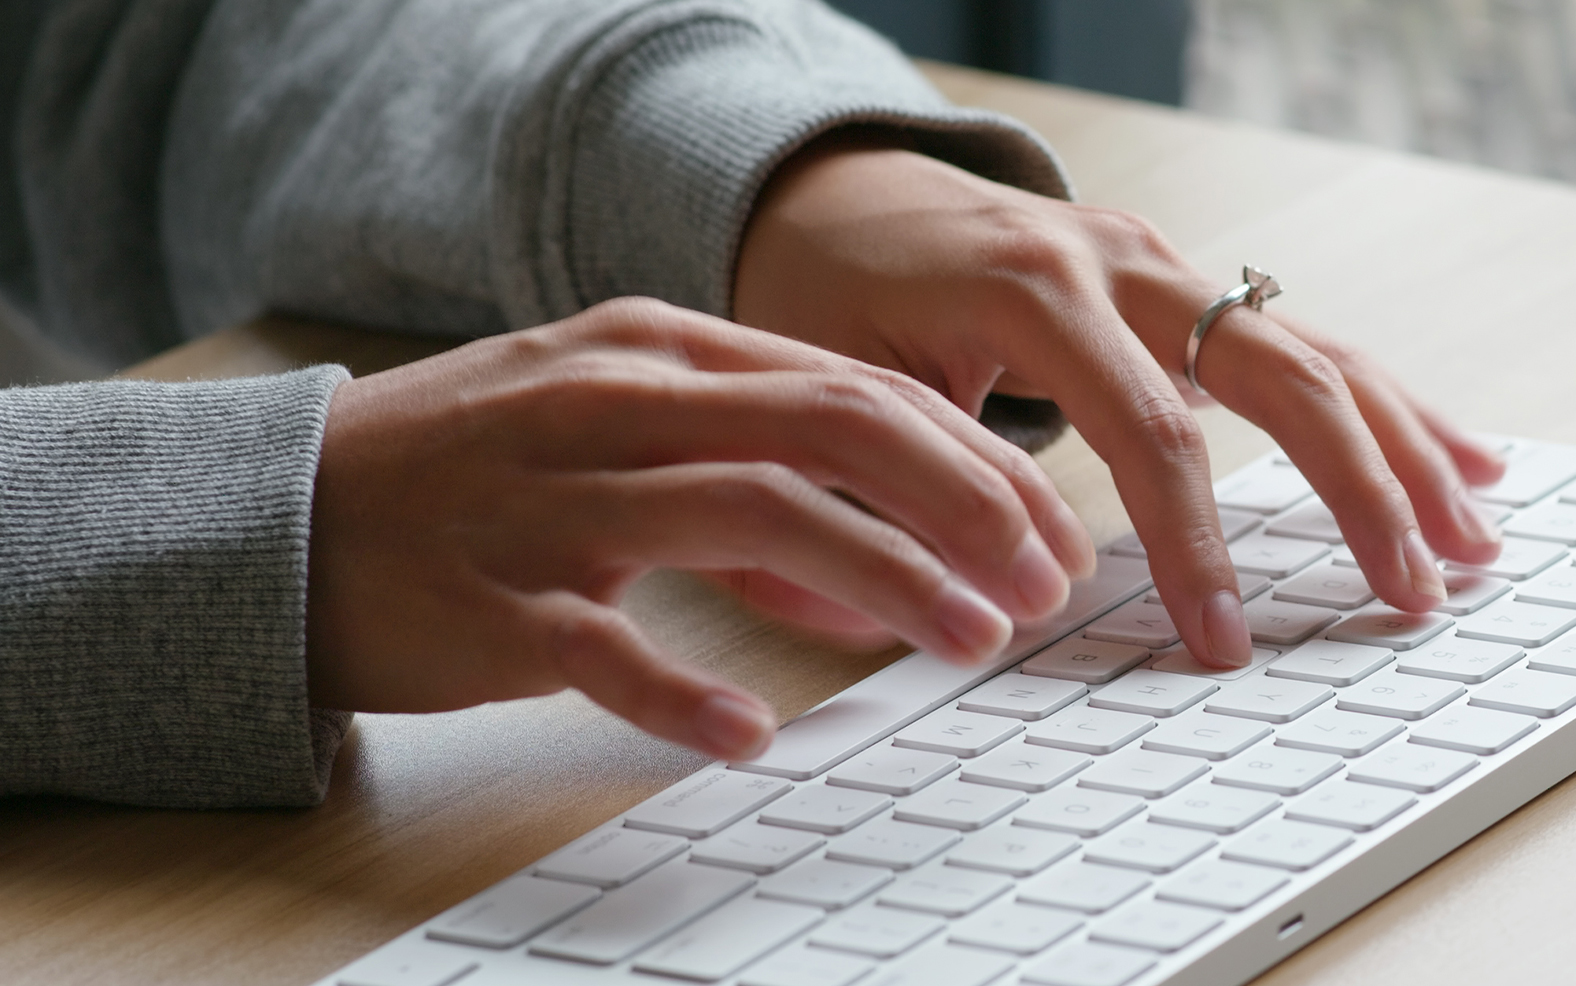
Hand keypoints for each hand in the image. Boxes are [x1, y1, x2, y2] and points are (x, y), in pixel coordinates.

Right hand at [305, 298, 1093, 759]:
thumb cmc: (477, 472)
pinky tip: (754, 734)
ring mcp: (552, 498)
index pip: (854, 387)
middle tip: (1040, 581)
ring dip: (879, 578)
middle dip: (959, 503)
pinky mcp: (493, 599)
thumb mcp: (616, 429)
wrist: (286, 516)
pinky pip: (605, 645)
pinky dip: (684, 689)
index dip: (972, 459)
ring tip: (966, 639)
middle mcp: (617, 403)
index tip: (1046, 531)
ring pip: (748, 515)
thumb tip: (868, 558)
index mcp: (660, 349)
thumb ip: (743, 475)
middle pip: (829, 428)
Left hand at [735, 139, 1505, 667]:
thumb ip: (927, 480)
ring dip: (1405, 449)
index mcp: (1034, 288)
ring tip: (1474, 541)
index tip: (1226, 643)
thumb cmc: (829, 293)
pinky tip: (1458, 452)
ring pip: (1316, 351)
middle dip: (1358, 493)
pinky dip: (1386, 402)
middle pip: (1277, 376)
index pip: (1148, 433)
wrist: (834, 192)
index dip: (1196, 547)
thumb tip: (1018, 601)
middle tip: (1412, 595)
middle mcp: (1121, 260)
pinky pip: (1306, 338)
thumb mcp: (846, 385)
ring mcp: (1165, 261)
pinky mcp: (1185, 279)